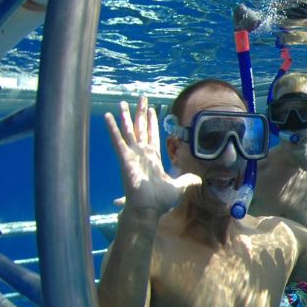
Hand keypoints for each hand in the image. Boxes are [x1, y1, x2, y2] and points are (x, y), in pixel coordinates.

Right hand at [104, 97, 199, 216]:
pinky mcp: (124, 159)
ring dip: (126, 116)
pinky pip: (117, 141)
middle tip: (141, 98)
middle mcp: (142, 154)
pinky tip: (108, 117)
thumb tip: (198, 179)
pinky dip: (112, 129)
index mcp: (153, 158)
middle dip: (141, 113)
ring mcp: (132, 155)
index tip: (152, 109)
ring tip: (123, 102)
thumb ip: (186, 180)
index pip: (152, 135)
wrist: (148, 208)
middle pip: (141, 128)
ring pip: (129, 131)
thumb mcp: (178, 186)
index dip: (151, 122)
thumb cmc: (160, 200)